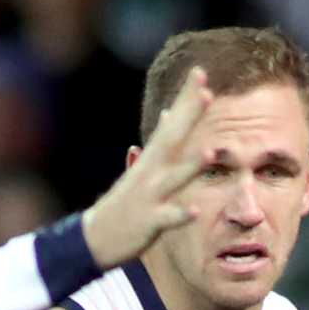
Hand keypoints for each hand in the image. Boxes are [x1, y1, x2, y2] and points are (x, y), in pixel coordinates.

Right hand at [80, 69, 217, 268]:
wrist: (97, 237)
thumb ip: (160, 142)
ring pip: (173, 178)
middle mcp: (152, 171)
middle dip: (189, 116)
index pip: (172, 122)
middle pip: (173, 139)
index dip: (186, 99)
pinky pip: (167, 219)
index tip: (201, 72)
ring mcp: (150, 196)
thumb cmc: (127, 201)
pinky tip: (195, 210)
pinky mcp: (149, 222)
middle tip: (206, 92)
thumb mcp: (142, 167)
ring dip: (191, 165)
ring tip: (211, 151)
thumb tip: (169, 113)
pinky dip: (180, 214)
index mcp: (153, 158)